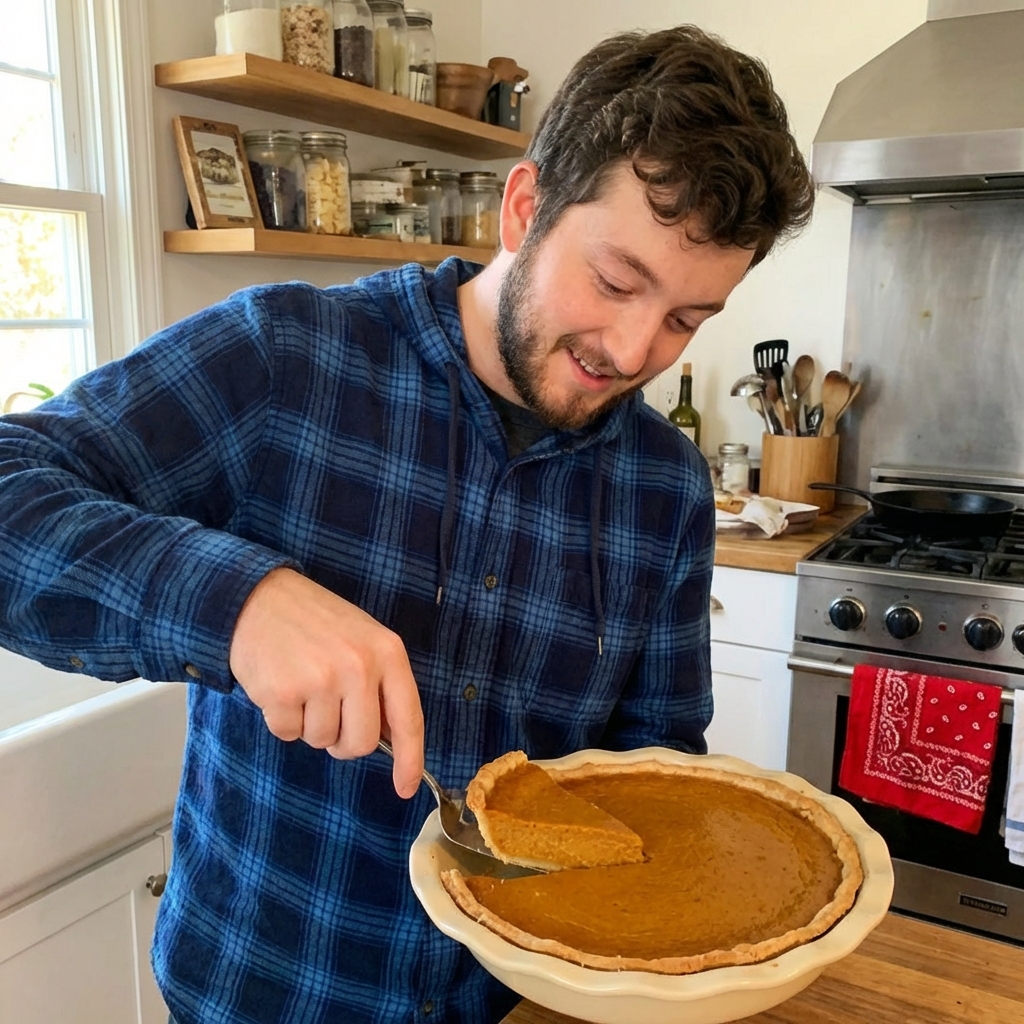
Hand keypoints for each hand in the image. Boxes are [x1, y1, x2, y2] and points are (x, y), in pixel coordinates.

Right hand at [228, 567, 423, 797]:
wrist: (258, 597)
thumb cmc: (315, 621)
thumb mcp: (362, 639)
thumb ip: (380, 683)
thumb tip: (390, 739)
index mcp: (387, 653)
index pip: (408, 718)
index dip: (409, 760)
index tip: (405, 788)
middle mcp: (359, 667)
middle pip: (361, 743)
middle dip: (343, 741)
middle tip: (327, 712)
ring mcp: (321, 680)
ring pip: (322, 741)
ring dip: (309, 724)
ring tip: (301, 684)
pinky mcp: (283, 693)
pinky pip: (288, 734)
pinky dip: (281, 720)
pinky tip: (279, 686)